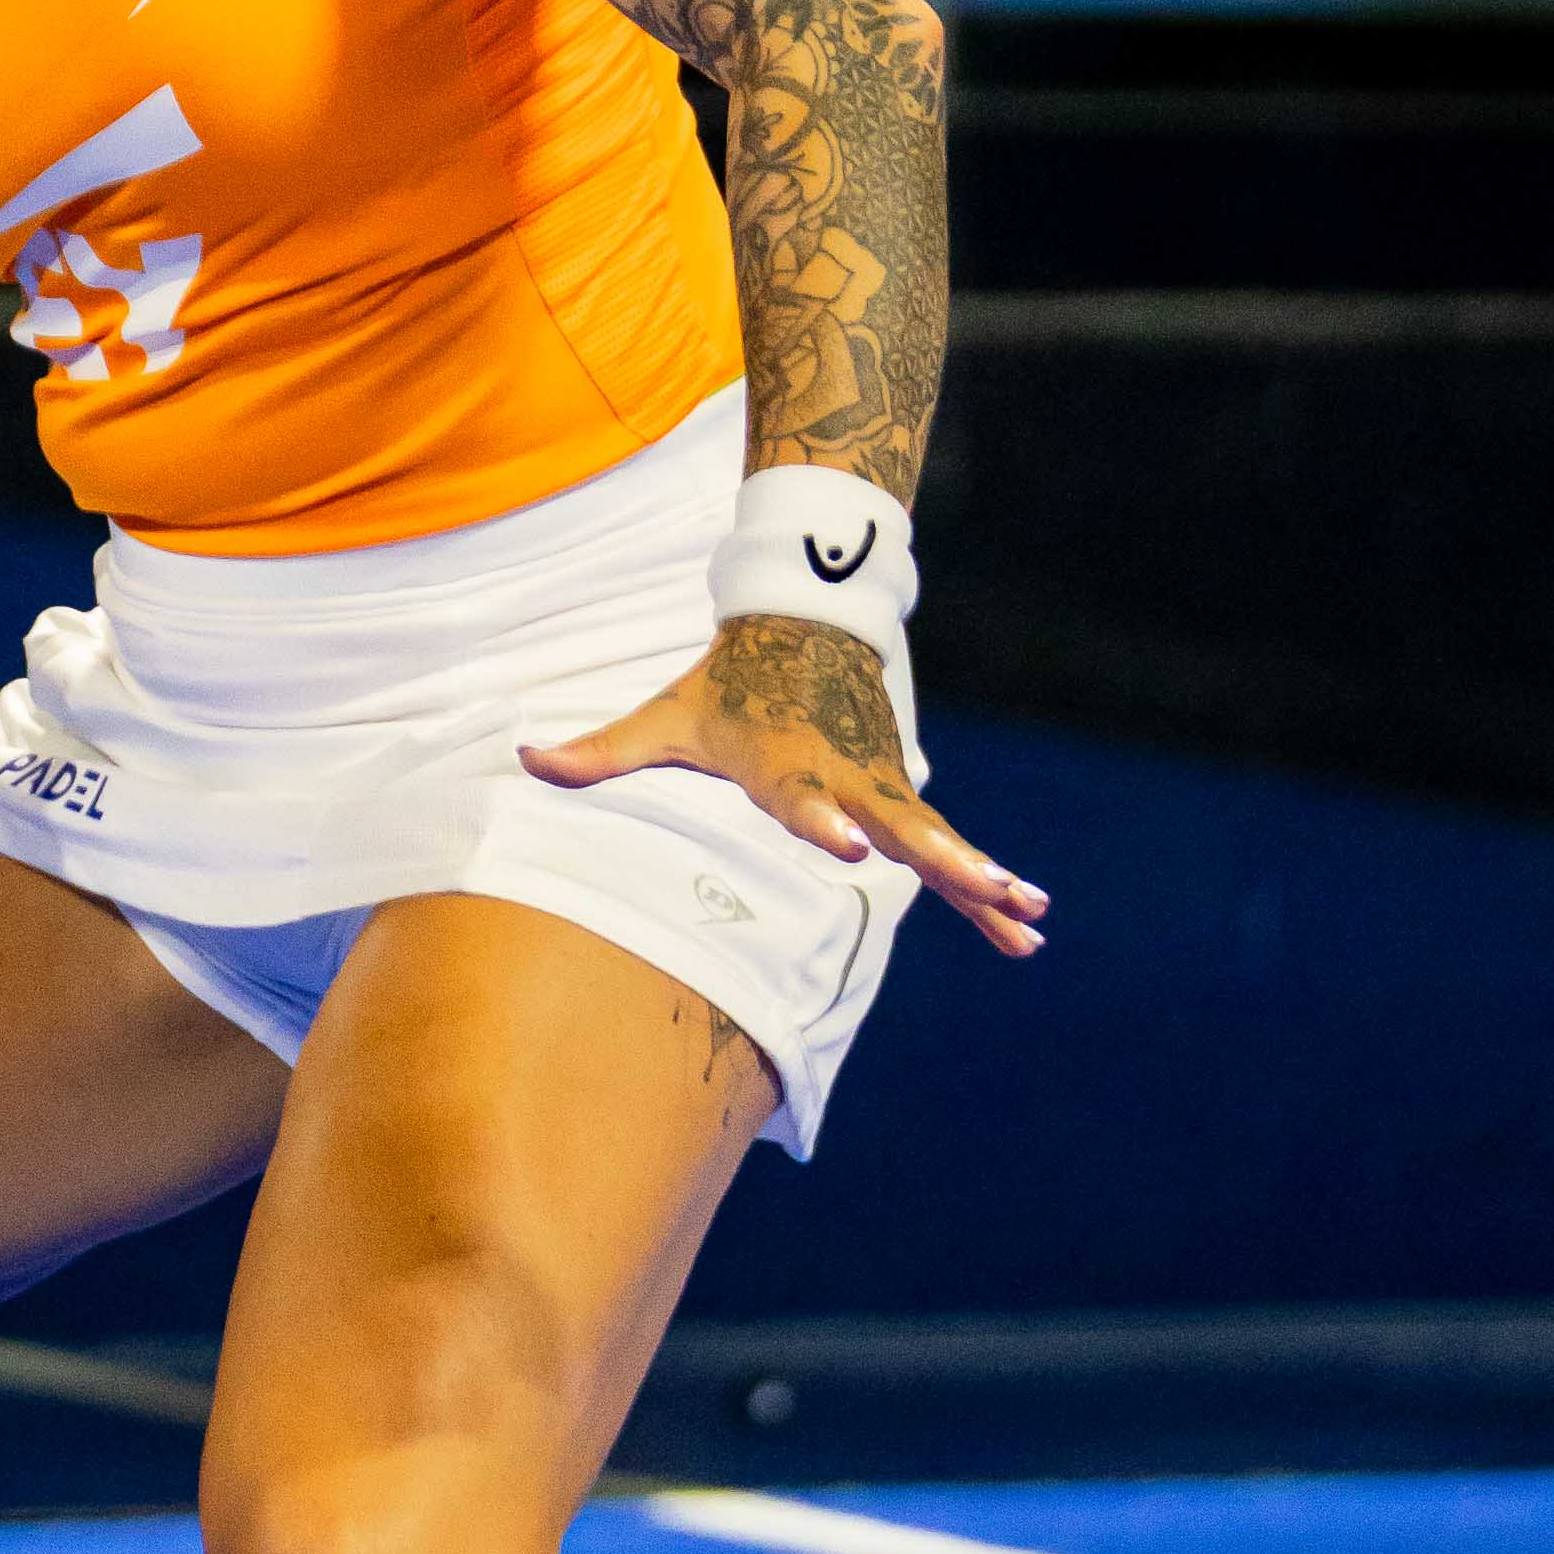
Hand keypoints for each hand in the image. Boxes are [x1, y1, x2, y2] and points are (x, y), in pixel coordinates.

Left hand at [524, 611, 1049, 965]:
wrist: (804, 622)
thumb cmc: (724, 684)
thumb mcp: (662, 715)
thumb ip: (599, 750)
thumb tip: (524, 756)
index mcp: (786, 761)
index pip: (803, 796)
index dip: (821, 818)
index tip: (847, 843)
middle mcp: (845, 776)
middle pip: (897, 825)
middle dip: (941, 859)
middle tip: (983, 888)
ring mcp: (882, 786)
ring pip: (937, 843)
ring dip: (982, 883)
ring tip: (1030, 921)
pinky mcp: (902, 798)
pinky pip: (948, 852)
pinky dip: (986, 889)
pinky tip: (1024, 931)